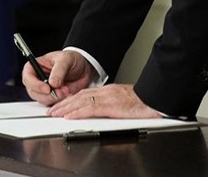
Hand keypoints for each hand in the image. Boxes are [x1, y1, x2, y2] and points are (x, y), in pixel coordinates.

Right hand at [22, 50, 94, 104]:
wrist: (82, 68)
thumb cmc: (71, 59)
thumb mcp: (66, 59)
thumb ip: (58, 70)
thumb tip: (52, 83)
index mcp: (35, 66)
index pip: (27, 77)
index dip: (35, 84)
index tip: (47, 88)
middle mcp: (37, 79)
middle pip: (33, 91)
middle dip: (47, 94)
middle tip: (61, 91)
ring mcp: (43, 89)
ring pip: (42, 99)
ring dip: (55, 98)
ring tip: (66, 90)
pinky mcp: (50, 97)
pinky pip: (51, 103)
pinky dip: (59, 101)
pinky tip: (67, 94)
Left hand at [47, 84, 161, 119]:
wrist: (154, 97)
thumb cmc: (144, 101)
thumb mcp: (124, 100)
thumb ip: (113, 103)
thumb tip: (106, 111)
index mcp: (108, 91)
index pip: (85, 94)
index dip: (71, 99)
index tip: (62, 105)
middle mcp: (105, 92)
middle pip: (79, 96)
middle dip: (64, 103)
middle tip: (52, 110)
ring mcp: (107, 97)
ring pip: (81, 101)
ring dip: (66, 108)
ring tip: (55, 113)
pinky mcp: (110, 105)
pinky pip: (90, 108)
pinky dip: (77, 112)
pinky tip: (69, 116)